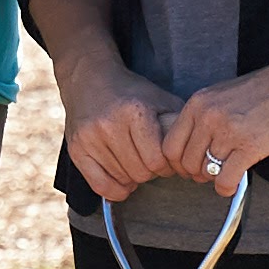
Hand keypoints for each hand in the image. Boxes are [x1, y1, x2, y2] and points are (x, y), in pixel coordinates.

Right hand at [56, 57, 184, 200]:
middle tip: (149, 160)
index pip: (157, 161)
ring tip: (134, 161)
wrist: (89, 79)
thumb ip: (178, 124)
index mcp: (135, 111)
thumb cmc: (131, 93)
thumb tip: (191, 154)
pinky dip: (114, 189)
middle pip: (141, 173)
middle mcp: (110, 124)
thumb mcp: (160, 99)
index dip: (167, 166)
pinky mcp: (76, 149)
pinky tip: (122, 179)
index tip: (166, 160)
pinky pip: (99, 186)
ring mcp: (90, 138)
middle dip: (150, 171)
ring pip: (122, 179)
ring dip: (133, 177)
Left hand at [156, 48, 268, 191]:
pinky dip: (227, 188)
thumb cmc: (265, 89)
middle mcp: (208, 116)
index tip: (190, 167)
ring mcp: (229, 131)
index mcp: (198, 103)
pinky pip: (225, 179)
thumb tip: (192, 150)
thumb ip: (204, 118)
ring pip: (206, 172)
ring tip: (225, 174)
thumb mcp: (223, 95)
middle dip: (196, 174)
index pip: (170, 145)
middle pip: (186, 163)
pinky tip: (234, 183)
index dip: (178, 163)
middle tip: (210, 174)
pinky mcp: (250, 146)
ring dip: (214, 179)